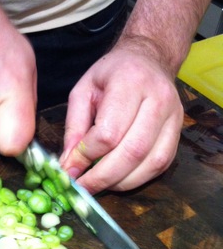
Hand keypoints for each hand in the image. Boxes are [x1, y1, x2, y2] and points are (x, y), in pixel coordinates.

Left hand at [60, 40, 183, 193]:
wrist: (149, 60)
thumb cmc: (111, 75)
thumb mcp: (82, 91)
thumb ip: (74, 127)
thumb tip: (69, 164)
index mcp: (130, 82)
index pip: (109, 131)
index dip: (87, 156)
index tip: (69, 170)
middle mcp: (158, 99)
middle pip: (132, 151)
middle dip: (103, 177)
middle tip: (82, 188)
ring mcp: (174, 117)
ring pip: (150, 163)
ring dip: (121, 182)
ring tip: (99, 185)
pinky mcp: (179, 132)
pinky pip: (161, 165)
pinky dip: (137, 179)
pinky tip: (118, 179)